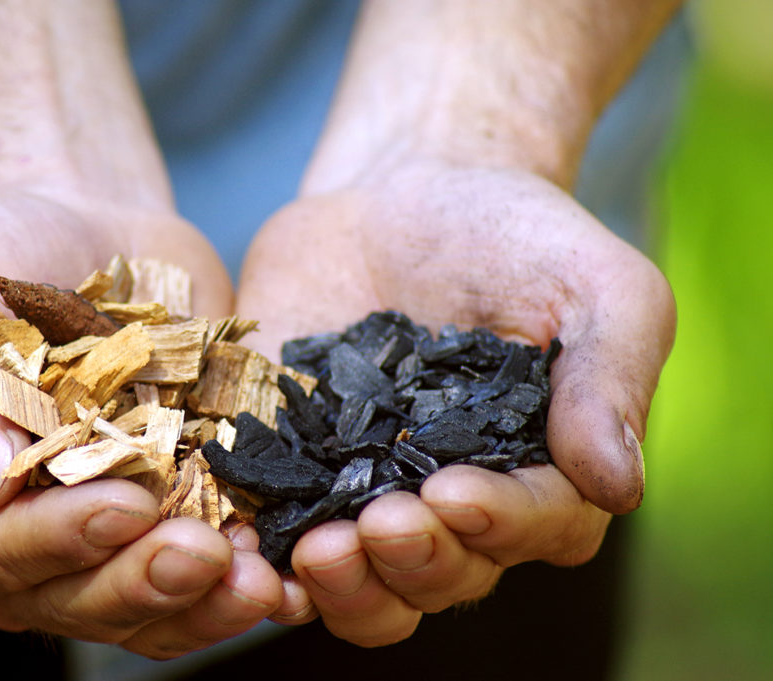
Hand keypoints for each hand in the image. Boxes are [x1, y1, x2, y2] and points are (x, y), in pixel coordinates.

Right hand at [0, 188, 283, 656]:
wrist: (78, 227)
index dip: (52, 542)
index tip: (123, 504)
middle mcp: (14, 543)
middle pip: (71, 597)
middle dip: (140, 581)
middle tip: (205, 554)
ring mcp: (99, 537)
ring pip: (143, 605)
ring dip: (203, 602)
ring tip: (256, 574)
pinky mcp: (170, 514)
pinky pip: (202, 576)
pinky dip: (241, 577)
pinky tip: (280, 564)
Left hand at [235, 158, 674, 644]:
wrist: (405, 191)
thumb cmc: (515, 236)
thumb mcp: (595, 285)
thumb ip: (611, 376)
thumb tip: (617, 484)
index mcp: (539, 471)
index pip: (532, 530)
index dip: (496, 525)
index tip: (453, 493)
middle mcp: (451, 499)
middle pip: (442, 577)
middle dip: (411, 564)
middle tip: (376, 526)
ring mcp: (364, 487)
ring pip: (361, 583)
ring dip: (339, 588)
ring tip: (310, 553)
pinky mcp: (290, 463)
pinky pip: (273, 530)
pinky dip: (257, 557)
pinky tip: (238, 547)